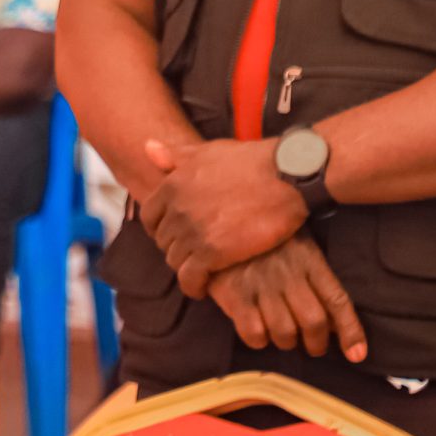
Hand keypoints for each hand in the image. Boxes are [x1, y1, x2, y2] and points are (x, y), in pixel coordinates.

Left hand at [140, 137, 305, 296]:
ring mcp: (192, 232)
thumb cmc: (253, 162)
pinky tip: (203, 288)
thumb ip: (177, 155)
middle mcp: (177, 209)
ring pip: (174, 261)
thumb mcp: (209, 151)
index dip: (160, 228)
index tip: (176, 234)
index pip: (149, 217)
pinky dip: (193, 286)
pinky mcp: (212, 253)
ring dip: (186, 268)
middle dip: (176, 248)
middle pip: (163, 240)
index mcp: (173, 185)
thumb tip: (148, 147)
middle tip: (194, 253)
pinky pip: (189, 278)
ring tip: (202, 270)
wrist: (287, 176)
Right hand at [205, 236, 367, 361]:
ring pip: (285, 332)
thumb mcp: (298, 245)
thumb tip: (333, 320)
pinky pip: (254, 333)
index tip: (357, 354)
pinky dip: (259, 340)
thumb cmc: (265, 240)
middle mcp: (288, 274)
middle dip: (317, 343)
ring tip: (283, 338)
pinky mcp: (235, 294)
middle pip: (313, 322)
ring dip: (287, 342)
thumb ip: (315, 277)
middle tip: (313, 347)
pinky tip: (258, 332)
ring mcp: (261, 285)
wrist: (221, 221)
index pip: (337, 300)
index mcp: (309, 260)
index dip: (350, 331)